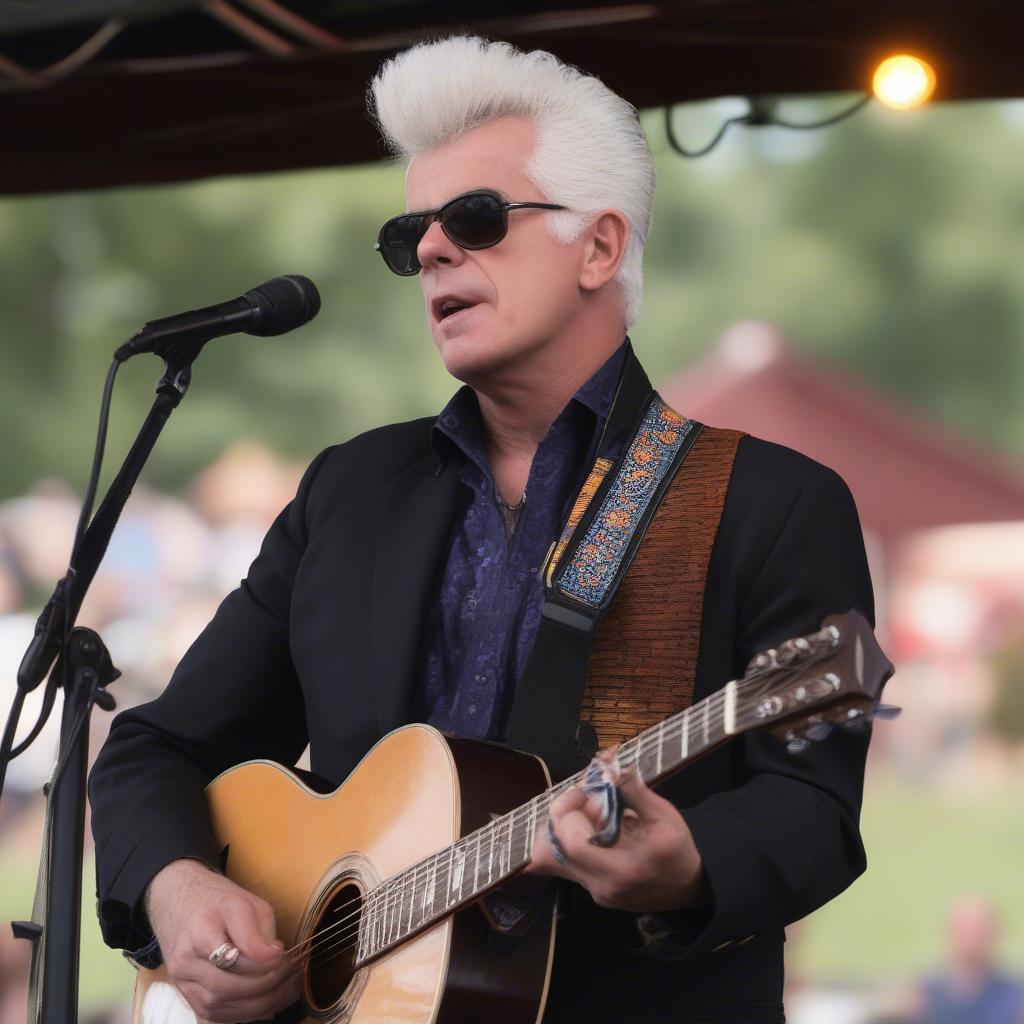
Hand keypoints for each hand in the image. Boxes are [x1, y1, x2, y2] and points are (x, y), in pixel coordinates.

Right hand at [146, 858, 299, 1022]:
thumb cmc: (216, 901)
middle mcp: (186, 960)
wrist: (178, 903)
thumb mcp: (244, 901)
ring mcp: (183, 982)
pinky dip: (246, 1013)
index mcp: (201, 930)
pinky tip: (270, 1001)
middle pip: (226, 987)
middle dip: (265, 985)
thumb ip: (259, 931)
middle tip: (290, 972)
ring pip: (221, 1007)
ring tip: (287, 989)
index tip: (285, 954)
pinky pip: (217, 1016)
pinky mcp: (187, 996)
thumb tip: (275, 958)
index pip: (234, 956)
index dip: (265, 961)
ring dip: (260, 1004)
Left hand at [524, 771, 708, 912]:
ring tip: (593, 813)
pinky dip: (576, 840)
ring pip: (561, 859)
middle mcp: (604, 887)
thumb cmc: (678, 850)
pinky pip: (571, 864)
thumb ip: (635, 792)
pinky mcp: (595, 893)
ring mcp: (598, 893)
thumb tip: (610, 768)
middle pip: (559, 851)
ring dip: (569, 828)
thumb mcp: (664, 816)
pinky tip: (597, 828)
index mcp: (623, 869)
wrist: (690, 887)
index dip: (570, 812)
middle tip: (585, 798)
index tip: (583, 792)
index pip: (574, 844)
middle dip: (566, 816)